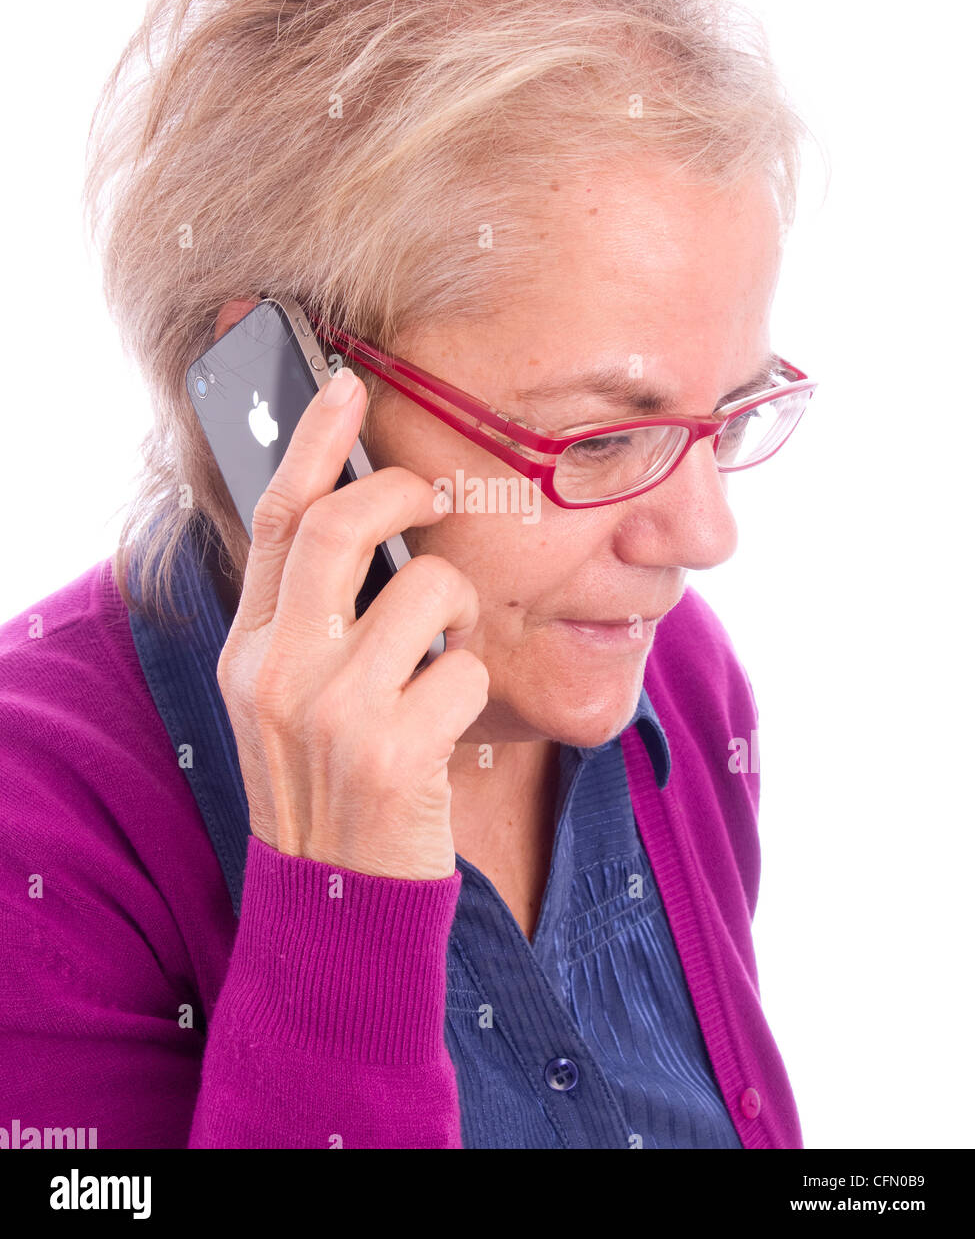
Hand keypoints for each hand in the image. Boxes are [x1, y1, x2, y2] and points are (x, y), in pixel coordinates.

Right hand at [216, 368, 488, 878]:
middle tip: (434, 496)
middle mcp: (279, 673)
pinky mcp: (395, 752)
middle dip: (404, 490)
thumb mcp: (290, 697)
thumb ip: (310, 616)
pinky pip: (467, 665)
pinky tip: (448, 723)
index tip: (347, 388)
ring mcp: (334, 712)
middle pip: (343, 526)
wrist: (337, 901)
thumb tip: (365, 518)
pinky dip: (473, 684)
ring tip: (442, 655)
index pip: (277, 522)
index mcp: (250, 651)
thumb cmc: (330, 781)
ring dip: (457, 614)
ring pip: (430, 590)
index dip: (315, 443)